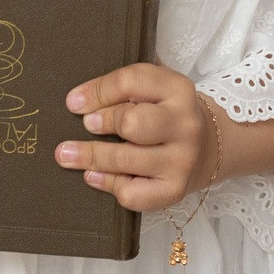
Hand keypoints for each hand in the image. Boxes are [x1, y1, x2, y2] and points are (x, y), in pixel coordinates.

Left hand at [59, 65, 216, 212]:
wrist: (207, 148)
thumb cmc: (167, 114)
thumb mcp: (156, 88)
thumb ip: (126, 84)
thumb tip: (79, 96)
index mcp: (178, 89)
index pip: (130, 81)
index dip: (97, 91)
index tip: (73, 102)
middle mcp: (185, 124)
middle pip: (130, 122)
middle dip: (101, 123)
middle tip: (85, 125)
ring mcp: (182, 160)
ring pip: (124, 159)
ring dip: (89, 157)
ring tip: (66, 154)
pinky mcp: (174, 190)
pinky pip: (131, 192)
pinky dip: (107, 184)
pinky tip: (94, 176)